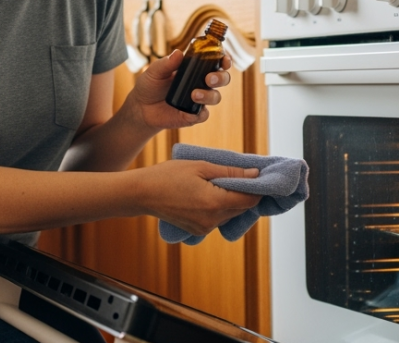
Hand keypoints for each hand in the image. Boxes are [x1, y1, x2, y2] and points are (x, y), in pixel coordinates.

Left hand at [127, 49, 233, 129]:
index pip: (215, 61)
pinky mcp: (193, 115)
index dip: (224, 59)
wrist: (141, 108)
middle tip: (209, 78)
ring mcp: (199, 100)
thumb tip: (178, 53)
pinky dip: (200, 114)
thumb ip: (166, 63)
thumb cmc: (150, 85)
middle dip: (220, 77)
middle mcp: (201, 83)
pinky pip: (203, 115)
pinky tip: (190, 113)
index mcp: (194, 68)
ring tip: (194, 95)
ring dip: (209, 95)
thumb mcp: (154, 71)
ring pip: (215, 97)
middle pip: (222, 78)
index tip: (224, 59)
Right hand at [136, 160, 261, 235]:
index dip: (257, 187)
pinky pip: (218, 219)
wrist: (142, 194)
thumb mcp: (200, 166)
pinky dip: (218, 208)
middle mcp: (212, 220)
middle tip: (234, 175)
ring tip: (216, 183)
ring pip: (230, 214)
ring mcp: (205, 228)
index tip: (256, 175)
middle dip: (243, 192)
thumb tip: (254, 174)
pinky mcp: (198, 231)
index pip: (250, 199)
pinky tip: (206, 194)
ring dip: (230, 200)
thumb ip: (230, 172)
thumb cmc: (168, 176)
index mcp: (215, 203)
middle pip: (242, 208)